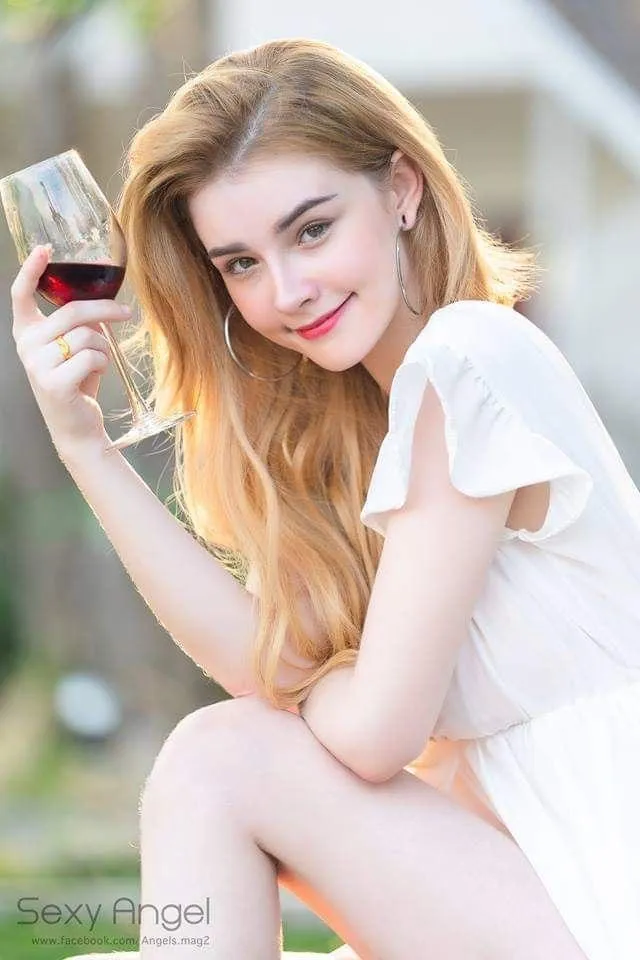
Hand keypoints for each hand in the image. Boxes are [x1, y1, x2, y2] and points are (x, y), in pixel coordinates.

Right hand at [10, 245, 130, 459]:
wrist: (76, 426)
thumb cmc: (79, 382)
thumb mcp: (77, 347)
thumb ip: (81, 323)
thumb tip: (104, 300)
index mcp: (27, 332)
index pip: (21, 294)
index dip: (31, 270)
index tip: (44, 249)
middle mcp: (25, 346)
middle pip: (72, 311)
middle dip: (106, 309)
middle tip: (127, 314)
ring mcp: (36, 365)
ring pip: (87, 336)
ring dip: (104, 348)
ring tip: (100, 362)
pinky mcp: (53, 383)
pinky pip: (92, 357)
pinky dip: (103, 364)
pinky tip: (95, 376)